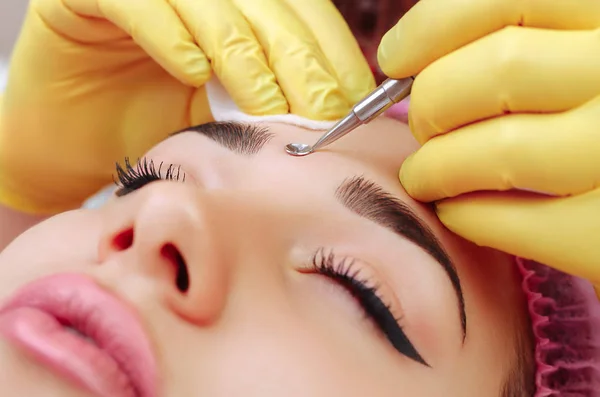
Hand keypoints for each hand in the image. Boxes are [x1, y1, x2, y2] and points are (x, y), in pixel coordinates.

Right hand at [0, 0, 373, 213]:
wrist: (70, 145)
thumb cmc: (148, 129)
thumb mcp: (221, 118)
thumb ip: (266, 105)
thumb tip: (334, 117)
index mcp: (233, 11)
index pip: (298, 17)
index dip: (330, 55)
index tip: (353, 106)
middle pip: (266, 6)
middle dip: (301, 61)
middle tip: (323, 112)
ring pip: (210, 3)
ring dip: (244, 55)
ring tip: (265, 105)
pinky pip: (135, 2)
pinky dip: (168, 34)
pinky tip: (192, 72)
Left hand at [377, 0, 599, 286]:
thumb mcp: (588, 49)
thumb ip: (531, 36)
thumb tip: (409, 52)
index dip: (433, 27)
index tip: (395, 57)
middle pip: (497, 72)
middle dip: (432, 104)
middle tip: (422, 126)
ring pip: (496, 150)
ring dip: (434, 166)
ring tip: (424, 174)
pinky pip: (512, 222)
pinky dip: (466, 216)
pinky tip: (458, 210)